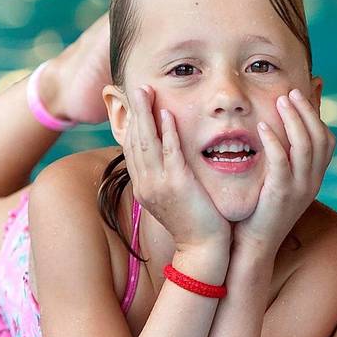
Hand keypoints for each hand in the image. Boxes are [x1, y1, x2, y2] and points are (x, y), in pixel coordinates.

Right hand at [122, 85, 228, 251]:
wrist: (204, 249)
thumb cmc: (196, 224)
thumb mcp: (175, 199)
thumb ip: (169, 178)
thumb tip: (169, 162)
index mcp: (144, 186)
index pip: (132, 148)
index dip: (132, 123)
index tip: (133, 103)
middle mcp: (146, 184)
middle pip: (135, 140)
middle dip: (135, 112)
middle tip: (136, 87)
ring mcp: (159, 185)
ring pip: (148, 142)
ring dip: (146, 114)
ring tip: (146, 91)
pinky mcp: (178, 185)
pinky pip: (170, 153)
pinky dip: (167, 132)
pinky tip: (167, 114)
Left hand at [234, 89, 335, 252]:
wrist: (255, 247)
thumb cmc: (260, 212)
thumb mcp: (279, 183)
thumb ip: (283, 158)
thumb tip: (278, 133)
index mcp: (314, 178)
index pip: (327, 140)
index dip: (318, 114)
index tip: (303, 92)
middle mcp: (313, 181)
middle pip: (320, 137)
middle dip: (307, 110)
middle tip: (291, 91)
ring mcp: (300, 188)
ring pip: (306, 145)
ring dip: (294, 118)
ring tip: (281, 100)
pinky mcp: (281, 194)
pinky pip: (282, 162)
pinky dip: (275, 141)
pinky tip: (263, 127)